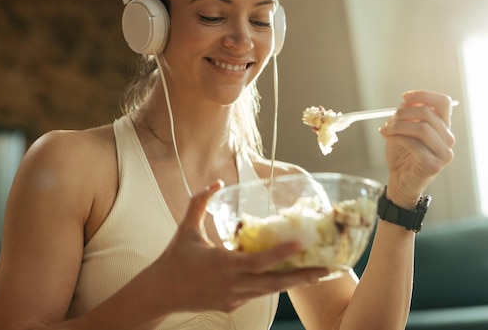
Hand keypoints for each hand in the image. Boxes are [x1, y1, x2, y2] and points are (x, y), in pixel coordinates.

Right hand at [145, 181, 328, 313]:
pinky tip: (287, 276)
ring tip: (317, 273)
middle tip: (327, 268)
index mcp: (222, 264)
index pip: (258, 261)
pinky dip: (272, 284)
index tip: (302, 245)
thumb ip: (200, 203)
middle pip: (275, 283)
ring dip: (293, 281)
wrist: (160, 293)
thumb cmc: (174, 259)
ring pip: (270, 290)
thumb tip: (216, 183)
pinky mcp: (232, 305)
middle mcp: (233, 284)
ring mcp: (234, 298)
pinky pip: (257, 293)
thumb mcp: (186, 228)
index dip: (281, 254)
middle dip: (303, 276)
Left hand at [378, 90, 455, 207]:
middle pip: (428, 113)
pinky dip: (397, 138)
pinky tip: (388, 137)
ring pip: (421, 128)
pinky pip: (413, 144)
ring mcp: (443, 154)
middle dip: (403, 113)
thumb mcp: (403, 129)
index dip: (424, 95)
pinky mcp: (433, 165)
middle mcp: (448, 140)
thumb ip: (408, 114)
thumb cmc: (402, 155)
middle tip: (390, 119)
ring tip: (386, 130)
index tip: (404, 96)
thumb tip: (407, 100)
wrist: (400, 181)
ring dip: (398, 125)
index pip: (443, 102)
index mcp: (443, 128)